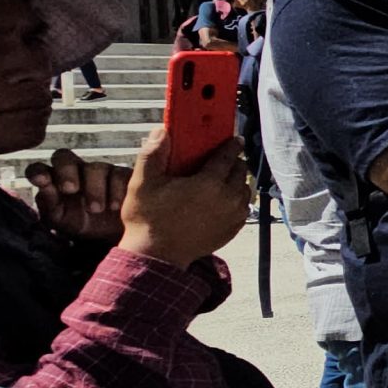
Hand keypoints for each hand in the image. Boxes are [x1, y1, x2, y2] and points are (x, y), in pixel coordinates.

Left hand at [25, 150, 131, 244]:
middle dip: (66, 171)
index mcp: (54, 181)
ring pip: (94, 167)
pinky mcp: (123, 175)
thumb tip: (45, 188)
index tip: (41, 181)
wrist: (114, 236)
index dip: (38, 171)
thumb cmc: (82, 226)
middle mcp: (75, 171)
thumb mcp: (62, 221)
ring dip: (94, 188)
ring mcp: (100, 170)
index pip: (40, 169)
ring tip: (97, 209)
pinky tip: (115, 207)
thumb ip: (50, 205)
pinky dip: (116, 190)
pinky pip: (119, 174)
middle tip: (71, 189)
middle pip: (64, 157)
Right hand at [117, 127, 248, 267]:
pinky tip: (223, 199)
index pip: (228, 156)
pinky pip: (243, 208)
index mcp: (209, 183)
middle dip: (234, 161)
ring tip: (223, 178)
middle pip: (240, 171)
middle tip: (224, 159)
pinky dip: (237, 200)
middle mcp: (227, 198)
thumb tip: (162, 131)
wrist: (156, 256)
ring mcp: (233, 216)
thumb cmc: (148, 219)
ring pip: (244, 189)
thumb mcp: (143, 183)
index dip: (231, 144)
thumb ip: (153, 154)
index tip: (233, 139)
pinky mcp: (233, 230)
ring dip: (236, 181)